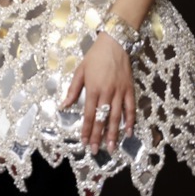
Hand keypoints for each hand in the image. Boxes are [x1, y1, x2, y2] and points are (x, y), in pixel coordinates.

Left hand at [62, 32, 135, 153]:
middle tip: (95, 150)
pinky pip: (131, 108)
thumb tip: (63, 106)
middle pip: (102, 119)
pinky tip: (128, 132)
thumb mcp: (79, 71)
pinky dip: (130, 121)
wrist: (114, 44)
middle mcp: (106, 93)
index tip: (84, 142)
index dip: (87, 130)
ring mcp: (120, 92)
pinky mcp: (130, 90)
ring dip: (114, 134)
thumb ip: (73, 90)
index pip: (89, 114)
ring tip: (111, 148)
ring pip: (117, 117)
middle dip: (98, 136)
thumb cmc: (94, 57)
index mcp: (92, 89)